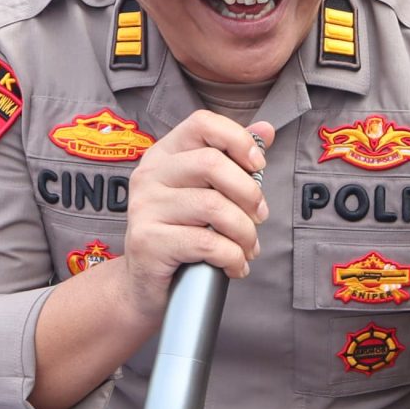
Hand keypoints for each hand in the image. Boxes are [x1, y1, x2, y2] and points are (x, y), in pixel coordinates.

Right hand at [119, 113, 274, 296]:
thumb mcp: (206, 192)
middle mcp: (150, 175)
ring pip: (213, 206)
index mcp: (165, 154)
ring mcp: (145, 207)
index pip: (202, 124)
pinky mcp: (148, 241)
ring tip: (248, 248)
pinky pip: (206, 242)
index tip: (258, 167)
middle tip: (260, 217)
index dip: (238, 139)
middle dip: (249, 193)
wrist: (144, 284)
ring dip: (244, 232)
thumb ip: (233, 160)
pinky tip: (234, 266)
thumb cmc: (181, 234)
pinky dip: (232, 257)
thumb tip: (266, 130)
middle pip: (211, 163)